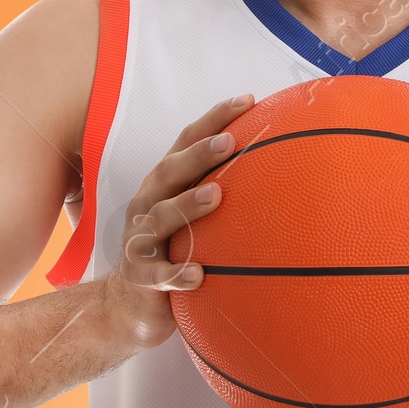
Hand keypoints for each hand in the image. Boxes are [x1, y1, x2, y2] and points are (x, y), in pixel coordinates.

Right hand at [102, 97, 253, 345]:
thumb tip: (279, 175)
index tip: (249, 100)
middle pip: (171, 171)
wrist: (129, 307)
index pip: (186, 142)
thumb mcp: (193, 221)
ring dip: (189, 204)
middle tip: (230, 141)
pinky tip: (198, 275)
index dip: (214, 119)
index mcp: (164, 185)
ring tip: (217, 196)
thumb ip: (220, 194)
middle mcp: (148, 203)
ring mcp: (140, 238)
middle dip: (199, 153)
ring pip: (162, 216)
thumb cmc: (172, 254)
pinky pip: (157, 274)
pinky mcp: (139, 274)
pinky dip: (176, 273)